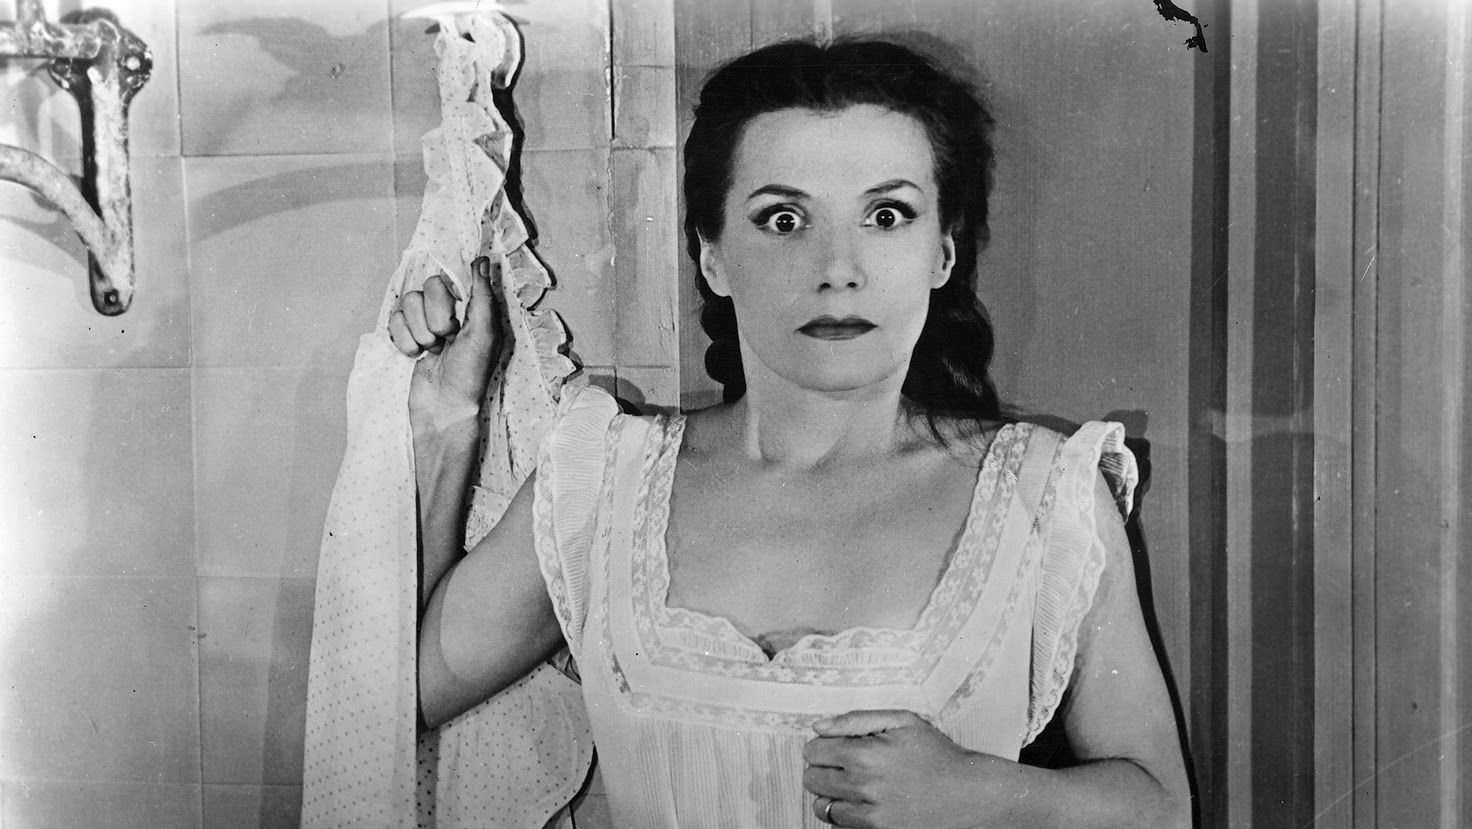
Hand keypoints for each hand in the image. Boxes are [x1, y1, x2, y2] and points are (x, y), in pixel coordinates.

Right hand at [390, 257, 502, 432]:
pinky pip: (394, 321)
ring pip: (408, 304)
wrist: (443, 407)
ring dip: (420, 332)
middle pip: (426, 287)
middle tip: (446, 339)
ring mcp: (423, 323)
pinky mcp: (405, 336)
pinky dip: (405, 342)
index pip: (448, 278)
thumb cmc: (470, 373)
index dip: (448, 298)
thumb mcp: (485, 332)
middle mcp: (445, 311)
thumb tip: (482, 260)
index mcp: (468, 307)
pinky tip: (417, 356)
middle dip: (435, 318)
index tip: (455, 319)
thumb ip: (482, 294)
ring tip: (433, 351)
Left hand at [803, 709, 1003, 828]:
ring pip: (822, 806)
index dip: (822, 746)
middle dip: (822, 769)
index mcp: (865, 754)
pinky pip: (839, 826)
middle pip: (812, 779)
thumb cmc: (936, 754)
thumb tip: (818, 726)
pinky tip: (862, 803)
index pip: (813, 751)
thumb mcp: (902, 721)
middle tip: (844, 765)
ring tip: (852, 785)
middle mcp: (862, 786)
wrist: (968, 793)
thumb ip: (855, 720)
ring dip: (830, 794)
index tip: (835, 747)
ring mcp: (869, 814)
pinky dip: (844, 815)